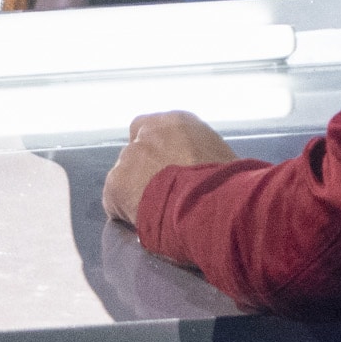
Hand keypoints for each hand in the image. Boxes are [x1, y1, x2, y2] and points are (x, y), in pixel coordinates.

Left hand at [103, 111, 236, 227]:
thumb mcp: (218, 153)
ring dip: (134, 189)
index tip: (165, 164)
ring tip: (154, 208)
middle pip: (135, 150)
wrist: (208, 202)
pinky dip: (124, 211)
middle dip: (143, 168)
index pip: (152, 127)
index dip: (156, 148)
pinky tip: (142, 220)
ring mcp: (128, 157)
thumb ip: (197, 151)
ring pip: (124, 175)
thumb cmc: (225, 180)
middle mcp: (149, 133)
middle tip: (159, 189)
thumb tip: (195, 166)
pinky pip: (115, 200)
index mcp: (178, 122)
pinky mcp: (115, 184)